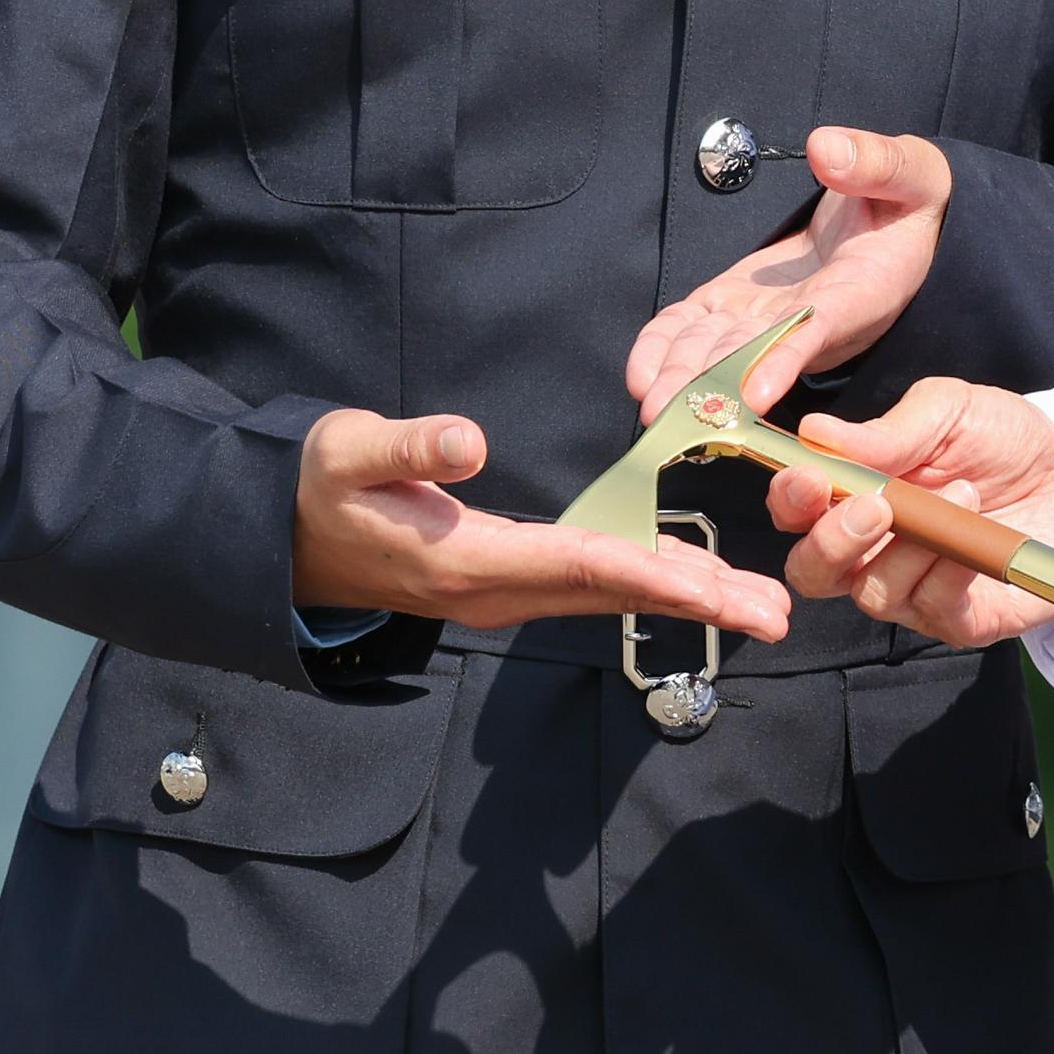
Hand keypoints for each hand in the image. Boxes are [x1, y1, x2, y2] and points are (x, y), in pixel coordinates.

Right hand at [291, 408, 791, 638]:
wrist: (276, 539)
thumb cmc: (314, 487)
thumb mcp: (348, 452)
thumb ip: (408, 448)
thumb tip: (467, 439)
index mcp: (468, 561)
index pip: (581, 566)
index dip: (654, 574)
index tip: (718, 590)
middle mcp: (496, 590)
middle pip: (616, 594)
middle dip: (700, 604)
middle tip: (778, 614)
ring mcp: (502, 592)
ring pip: (611, 595)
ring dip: (686, 600)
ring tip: (760, 605)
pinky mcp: (504, 580)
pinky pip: (593, 585)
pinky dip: (650, 584)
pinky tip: (693, 579)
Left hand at [627, 128, 955, 415]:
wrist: (898, 221)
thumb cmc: (911, 200)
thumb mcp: (913, 175)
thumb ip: (875, 164)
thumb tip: (826, 148)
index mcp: (862, 292)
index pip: (819, 330)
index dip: (784, 360)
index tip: (754, 393)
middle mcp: (813, 319)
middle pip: (756, 355)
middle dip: (710, 382)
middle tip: (668, 410)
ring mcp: (773, 314)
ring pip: (721, 347)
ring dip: (683, 375)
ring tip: (647, 401)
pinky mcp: (743, 301)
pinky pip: (700, 325)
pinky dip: (669, 344)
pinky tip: (640, 367)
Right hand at [764, 378, 1053, 649]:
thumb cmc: (1004, 442)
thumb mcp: (951, 410)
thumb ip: (889, 429)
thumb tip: (815, 433)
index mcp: (855, 495)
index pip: (796, 512)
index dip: (790, 500)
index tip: (810, 477)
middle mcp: (872, 551)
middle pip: (813, 572)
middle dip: (831, 542)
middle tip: (874, 504)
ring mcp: (915, 590)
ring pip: (872, 592)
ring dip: (912, 543)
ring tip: (964, 492)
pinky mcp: (961, 620)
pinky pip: (933, 609)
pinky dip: (948, 572)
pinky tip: (974, 533)